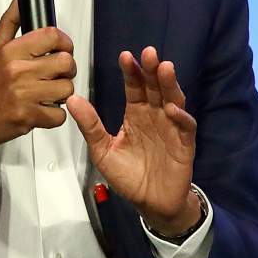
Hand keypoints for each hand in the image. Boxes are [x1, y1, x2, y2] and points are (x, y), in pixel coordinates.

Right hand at [0, 0, 76, 167]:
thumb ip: (11, 21)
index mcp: (10, 51)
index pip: (52, 36)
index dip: (64, 43)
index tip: (61, 50)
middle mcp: (17, 70)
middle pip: (66, 62)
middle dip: (66, 71)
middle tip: (54, 76)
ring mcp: (23, 95)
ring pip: (66, 89)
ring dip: (60, 95)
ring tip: (45, 95)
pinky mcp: (27, 117)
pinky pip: (59, 115)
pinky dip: (53, 116)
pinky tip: (40, 110)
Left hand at [67, 46, 200, 234]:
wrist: (151, 203)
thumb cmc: (128, 176)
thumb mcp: (103, 151)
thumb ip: (90, 126)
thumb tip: (72, 99)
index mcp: (135, 114)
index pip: (134, 87)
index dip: (131, 72)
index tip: (125, 56)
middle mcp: (154, 115)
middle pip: (155, 87)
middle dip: (152, 70)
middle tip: (149, 53)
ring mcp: (171, 127)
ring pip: (173, 99)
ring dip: (169, 84)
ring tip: (165, 68)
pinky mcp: (184, 144)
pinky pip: (185, 126)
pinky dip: (181, 116)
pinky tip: (172, 107)